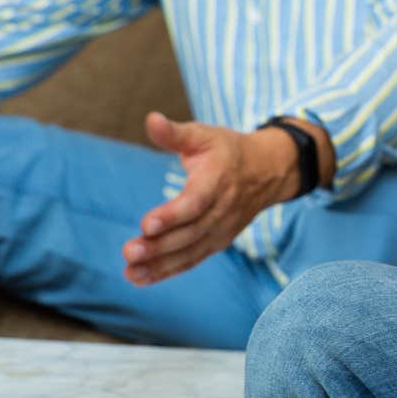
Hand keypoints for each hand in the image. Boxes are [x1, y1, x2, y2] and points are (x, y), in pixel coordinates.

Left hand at [122, 113, 294, 285]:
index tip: (146, 224)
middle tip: (129, 251)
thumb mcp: (203, 135)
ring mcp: (222, 230)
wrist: (267, 172)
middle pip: (190, 233)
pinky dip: (167, 272)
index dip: (173, 215)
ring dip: (160, 265)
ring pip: (190, 252)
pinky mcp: (217, 242)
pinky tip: (140, 278)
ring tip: (130, 272)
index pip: (196, 202)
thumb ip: (174, 133)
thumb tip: (151, 119)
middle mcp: (223, 210)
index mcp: (219, 179)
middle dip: (159, 246)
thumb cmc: (227, 150)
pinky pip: (192, 260)